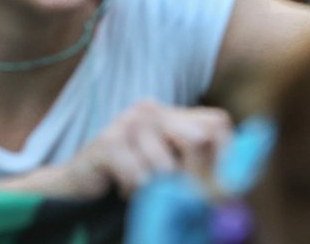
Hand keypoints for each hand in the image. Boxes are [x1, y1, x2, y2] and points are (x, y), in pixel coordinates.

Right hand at [62, 100, 231, 198]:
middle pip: (198, 139)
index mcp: (173, 113)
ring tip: (140, 189)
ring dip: (157, 191)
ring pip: (167, 167)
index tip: (223, 191)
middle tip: (179, 198)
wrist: (74, 186)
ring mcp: (129, 122)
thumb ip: (199, 170)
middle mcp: (154, 109)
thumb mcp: (169, 171)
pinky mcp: (108, 142)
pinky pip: (139, 177)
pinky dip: (135, 193)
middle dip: (195, 178)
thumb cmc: (129, 179)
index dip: (226, 157)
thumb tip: (235, 188)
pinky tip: (122, 189)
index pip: (218, 123)